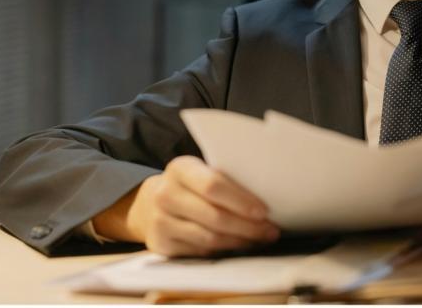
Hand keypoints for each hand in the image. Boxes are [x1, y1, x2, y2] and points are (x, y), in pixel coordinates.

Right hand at [96, 155, 280, 256]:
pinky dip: (225, 250)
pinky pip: (201, 251)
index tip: (264, 211)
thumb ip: (225, 179)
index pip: (213, 186)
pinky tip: (240, 245)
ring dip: (240, 240)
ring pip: (209, 237)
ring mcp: (160, 221)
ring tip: (261, 238)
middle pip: (214, 216)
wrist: (151, 203)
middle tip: (270, 230)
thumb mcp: (201, 171)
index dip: (241, 200)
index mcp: (180, 169)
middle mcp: (165, 194)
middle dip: (247, 226)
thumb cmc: (190, 185)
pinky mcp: (161, 244)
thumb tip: (267, 194)